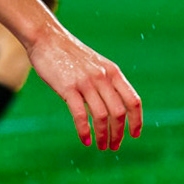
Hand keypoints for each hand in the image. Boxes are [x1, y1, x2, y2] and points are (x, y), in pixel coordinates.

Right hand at [21, 27, 142, 150]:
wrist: (46, 38)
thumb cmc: (69, 54)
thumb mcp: (95, 64)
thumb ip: (106, 82)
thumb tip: (113, 107)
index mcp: (113, 72)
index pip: (133, 101)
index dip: (137, 120)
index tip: (134, 134)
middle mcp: (103, 77)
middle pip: (118, 113)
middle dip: (118, 133)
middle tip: (113, 145)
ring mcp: (86, 82)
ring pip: (101, 116)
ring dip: (102, 135)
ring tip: (101, 146)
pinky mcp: (68, 87)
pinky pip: (80, 114)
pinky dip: (84, 130)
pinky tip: (84, 140)